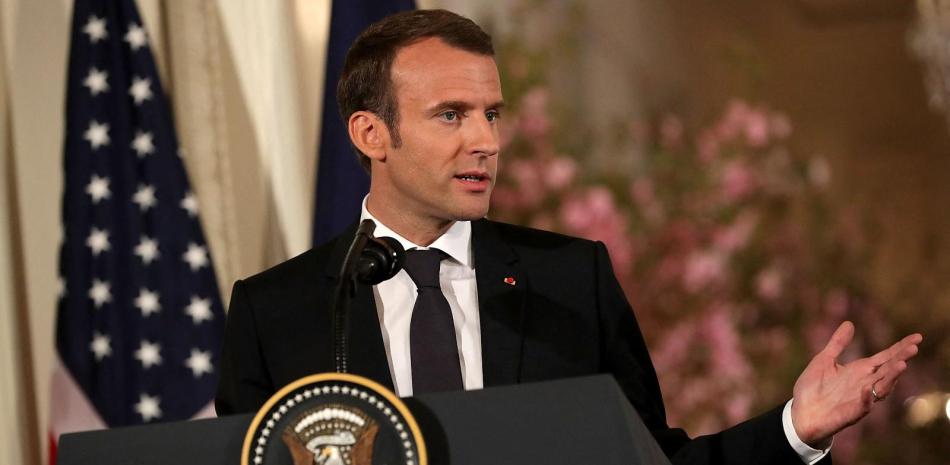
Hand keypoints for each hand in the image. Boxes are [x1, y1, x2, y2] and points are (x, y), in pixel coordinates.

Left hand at [790, 321, 921, 447]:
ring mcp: (860, 399)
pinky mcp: (851, 414)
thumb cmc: (813, 388)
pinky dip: (867, 397)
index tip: (917, 337)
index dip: (900, 348)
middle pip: (888, 370)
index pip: (885, 357)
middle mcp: (865, 384)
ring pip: (882, 388)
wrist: (800, 414)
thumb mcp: (824, 360)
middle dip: (900, 359)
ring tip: (901, 364)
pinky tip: (868, 388)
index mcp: (859, 371)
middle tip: (914, 348)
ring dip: (891, 377)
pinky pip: (863, 406)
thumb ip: (838, 344)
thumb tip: (850, 323)